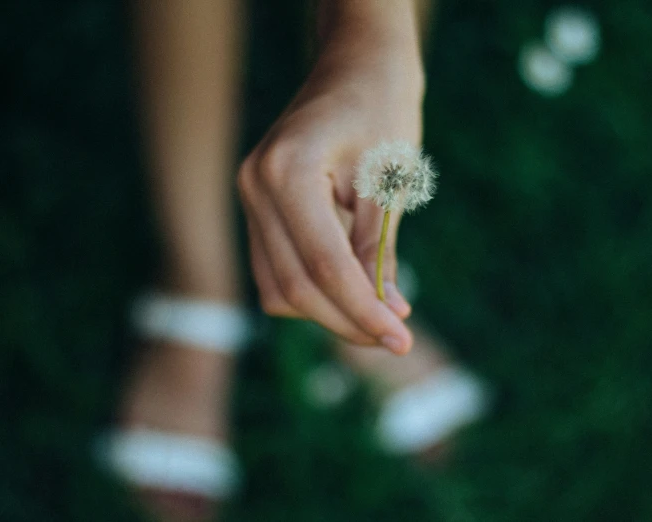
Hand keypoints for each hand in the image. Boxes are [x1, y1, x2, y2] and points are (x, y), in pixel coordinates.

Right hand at [238, 44, 423, 353]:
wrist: (359, 63)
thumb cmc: (384, 109)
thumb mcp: (390, 182)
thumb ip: (379, 251)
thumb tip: (387, 314)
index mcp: (287, 172)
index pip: (323, 267)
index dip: (363, 312)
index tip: (402, 340)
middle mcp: (255, 187)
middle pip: (294, 288)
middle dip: (347, 321)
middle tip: (396, 337)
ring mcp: (249, 196)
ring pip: (278, 287)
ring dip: (328, 311)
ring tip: (379, 314)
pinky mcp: (258, 206)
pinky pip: (277, 268)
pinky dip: (313, 289)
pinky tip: (354, 289)